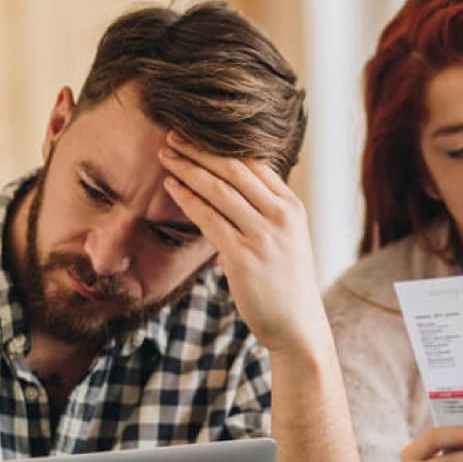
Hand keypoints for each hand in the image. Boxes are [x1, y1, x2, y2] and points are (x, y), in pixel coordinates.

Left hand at [158, 133, 328, 355]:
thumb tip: (231, 195)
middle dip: (200, 150)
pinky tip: (171, 186)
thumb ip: (264, 215)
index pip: (255, 163)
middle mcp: (281, 215)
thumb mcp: (286, 240)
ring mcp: (264, 235)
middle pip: (234, 169)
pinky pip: (209, 218)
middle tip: (173, 135)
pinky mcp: (244, 256)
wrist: (297, 327)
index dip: (222, 146)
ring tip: (165, 154)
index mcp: (292, 207)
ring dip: (188, 168)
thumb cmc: (286, 285)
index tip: (197, 134)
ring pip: (219, 189)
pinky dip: (187, 199)